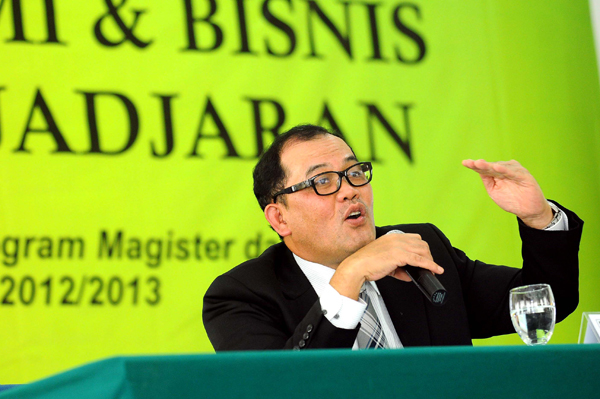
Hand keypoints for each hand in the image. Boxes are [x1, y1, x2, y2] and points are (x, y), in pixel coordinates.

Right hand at [329, 233, 443, 299]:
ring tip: (432, 270)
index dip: (422, 249)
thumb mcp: (385, 262)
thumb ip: (398, 267)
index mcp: (392, 237)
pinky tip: (435, 270)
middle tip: (429, 266)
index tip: (424, 258)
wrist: (357, 267)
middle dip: (428, 256)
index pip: (414, 239)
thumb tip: (408, 274)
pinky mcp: (399, 255)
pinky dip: (430, 265)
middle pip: (422, 244)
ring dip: (430, 261)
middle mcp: (396, 239)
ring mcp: (398, 246)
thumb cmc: (366, 263)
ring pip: (423, 251)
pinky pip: (420, 260)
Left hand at [462, 159, 552, 228]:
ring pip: (500, 167)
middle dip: (480, 164)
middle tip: (472, 163)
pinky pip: (513, 172)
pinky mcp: (523, 175)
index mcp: (496, 174)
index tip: (465, 162)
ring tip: (480, 163)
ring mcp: (514, 171)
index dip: (474, 165)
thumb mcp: (494, 191)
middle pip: (490, 166)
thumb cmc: (511, 200)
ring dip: (490, 165)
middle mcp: (504, 170)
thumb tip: (478, 170)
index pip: (483, 169)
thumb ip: (487, 181)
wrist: (528, 210)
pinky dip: (505, 170)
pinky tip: (497, 168)